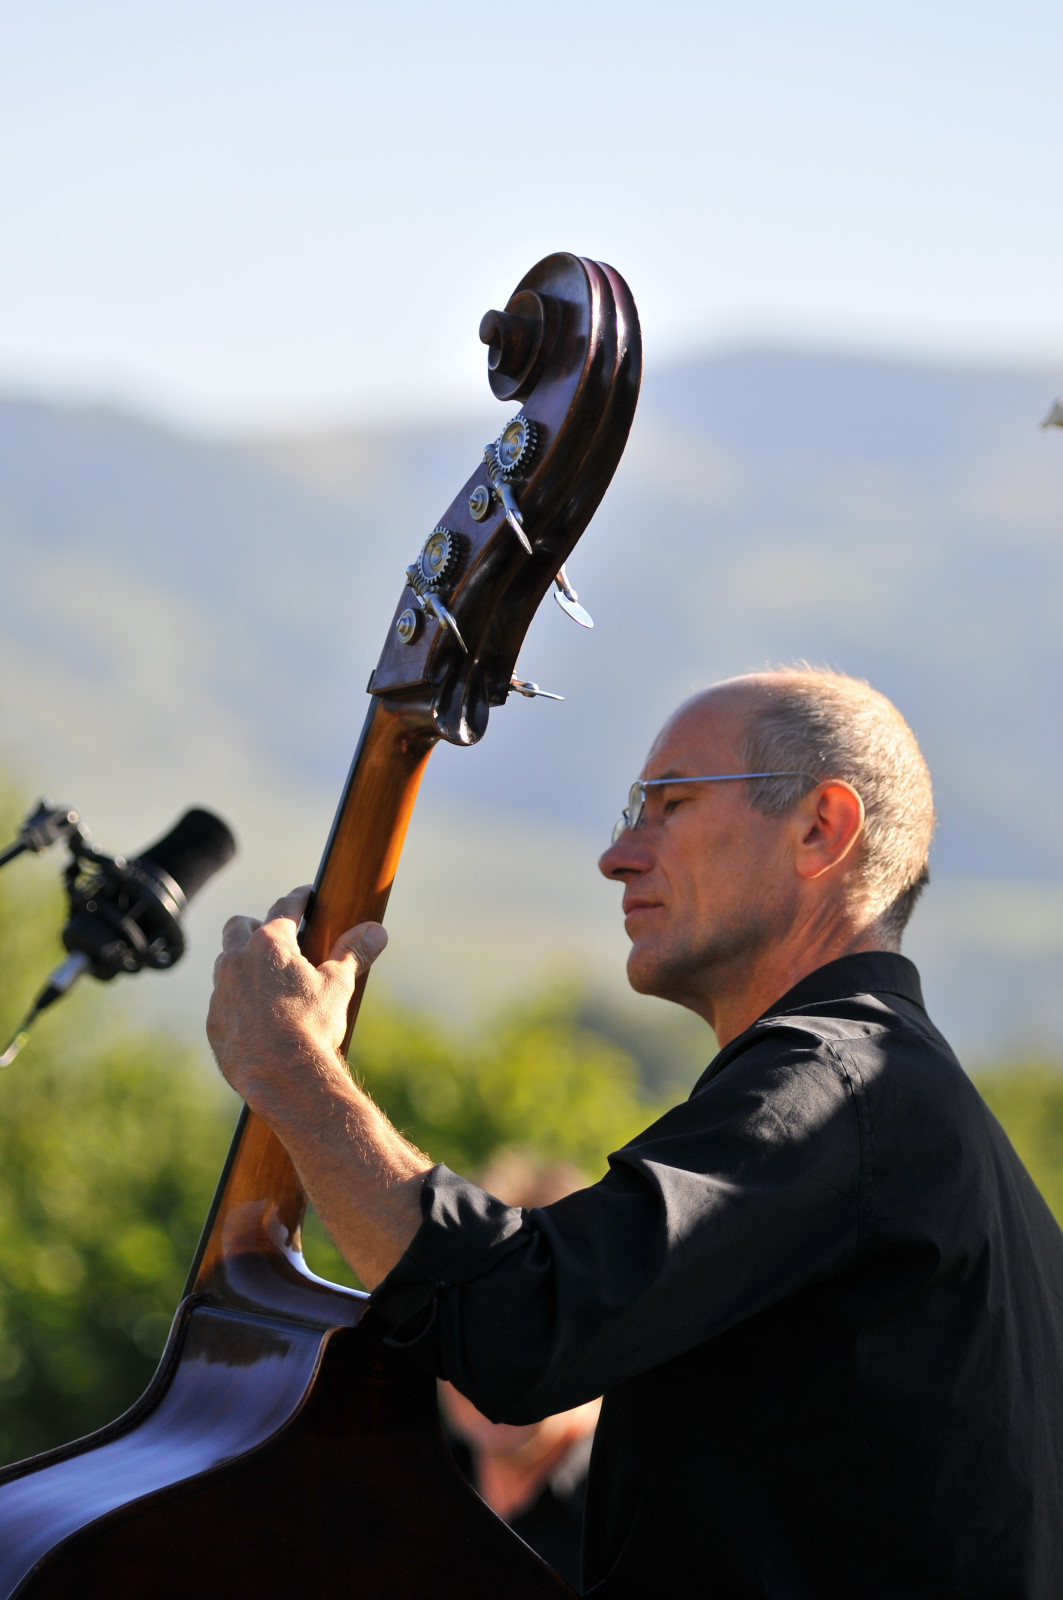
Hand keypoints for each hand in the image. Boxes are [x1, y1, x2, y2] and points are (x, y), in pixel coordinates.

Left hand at [207, 885, 387, 1113]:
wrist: (282, 1077)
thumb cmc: (312, 1026)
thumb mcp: (338, 985)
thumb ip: (353, 953)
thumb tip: (376, 931)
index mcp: (269, 944)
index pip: (284, 908)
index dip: (299, 899)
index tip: (307, 894)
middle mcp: (237, 961)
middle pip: (239, 926)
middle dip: (256, 926)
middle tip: (278, 938)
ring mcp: (221, 992)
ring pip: (226, 965)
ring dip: (243, 965)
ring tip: (268, 980)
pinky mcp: (215, 1022)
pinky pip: (223, 1002)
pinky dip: (238, 1002)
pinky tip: (258, 1018)